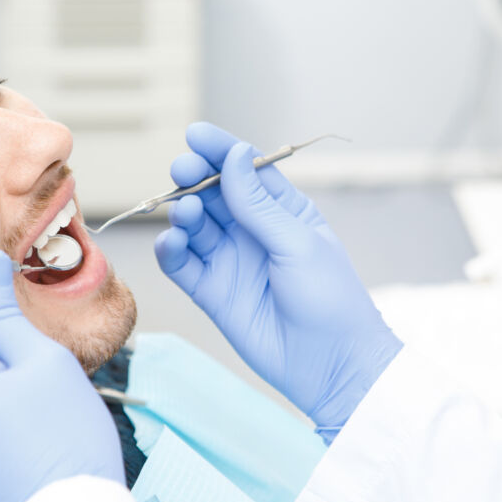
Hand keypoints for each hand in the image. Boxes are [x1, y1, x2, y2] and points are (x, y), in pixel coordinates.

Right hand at [155, 123, 401, 440]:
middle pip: (214, 193)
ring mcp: (230, 262)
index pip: (246, 170)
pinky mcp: (212, 293)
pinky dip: (171, 250)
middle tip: (182, 171)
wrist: (331, 366)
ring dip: (184, 214)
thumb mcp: (298, 244)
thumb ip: (259, 204)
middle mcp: (252, 232)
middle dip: (194, 178)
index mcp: (283, 212)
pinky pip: (183, 265)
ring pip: (194, 226)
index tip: (196, 135)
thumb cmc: (330, 300)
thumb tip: (235, 156)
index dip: (221, 150)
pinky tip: (170, 243)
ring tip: (186, 215)